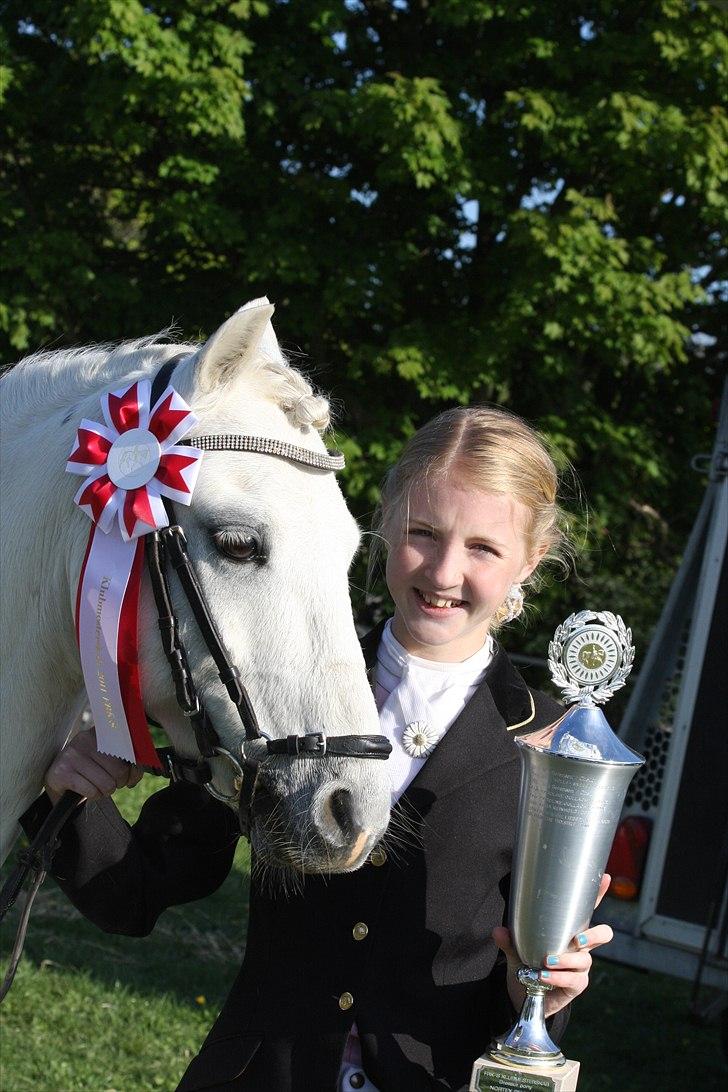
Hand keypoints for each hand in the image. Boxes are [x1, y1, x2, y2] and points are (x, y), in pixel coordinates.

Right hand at [45, 727, 143, 803]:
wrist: (59, 780)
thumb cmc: (90, 769)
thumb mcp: (108, 759)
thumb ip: (127, 763)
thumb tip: (134, 777)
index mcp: (100, 732)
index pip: (128, 750)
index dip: (133, 770)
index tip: (129, 778)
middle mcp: (85, 739)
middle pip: (119, 770)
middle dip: (118, 783)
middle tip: (110, 784)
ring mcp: (72, 754)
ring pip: (107, 783)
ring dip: (105, 792)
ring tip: (96, 787)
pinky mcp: (62, 772)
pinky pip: (92, 791)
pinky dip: (93, 796)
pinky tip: (86, 790)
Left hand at [493, 873, 613, 1017]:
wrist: (526, 994)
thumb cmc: (528, 963)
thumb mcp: (516, 949)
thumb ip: (509, 940)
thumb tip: (498, 930)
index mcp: (569, 930)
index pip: (586, 910)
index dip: (597, 894)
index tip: (605, 878)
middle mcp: (580, 947)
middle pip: (603, 935)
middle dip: (594, 935)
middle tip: (576, 940)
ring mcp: (580, 967)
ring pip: (586, 959)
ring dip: (567, 960)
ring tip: (548, 960)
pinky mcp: (576, 985)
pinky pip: (573, 980)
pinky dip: (558, 977)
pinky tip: (544, 976)